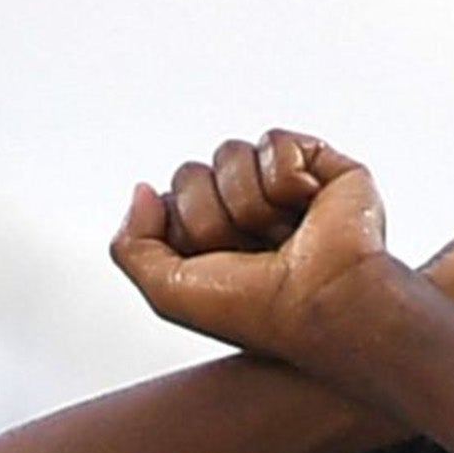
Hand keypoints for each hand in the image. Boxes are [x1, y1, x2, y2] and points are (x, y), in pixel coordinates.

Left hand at [109, 129, 389, 359]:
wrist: (323, 303)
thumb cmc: (257, 311)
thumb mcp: (167, 293)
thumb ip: (130, 245)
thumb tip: (142, 189)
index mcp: (214, 242)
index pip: (169, 200)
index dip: (185, 230)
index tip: (218, 266)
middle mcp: (246, 214)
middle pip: (191, 175)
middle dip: (212, 218)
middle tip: (254, 253)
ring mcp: (283, 189)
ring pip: (229, 154)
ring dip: (250, 204)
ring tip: (285, 235)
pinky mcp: (321, 166)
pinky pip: (273, 142)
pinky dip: (285, 179)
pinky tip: (310, 206)